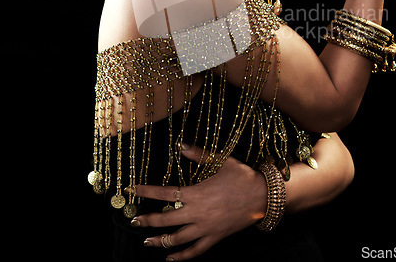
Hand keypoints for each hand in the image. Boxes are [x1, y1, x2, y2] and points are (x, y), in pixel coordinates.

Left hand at [131, 143, 266, 260]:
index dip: (147, 191)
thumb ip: (199, 154)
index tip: (132, 190)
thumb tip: (180, 145)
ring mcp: (205, 228)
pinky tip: (170, 258)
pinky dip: (181, 256)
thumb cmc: (242, 176)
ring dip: (159, 241)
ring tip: (146, 242)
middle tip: (133, 220)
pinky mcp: (215, 238)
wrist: (263, 196)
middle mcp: (197, 213)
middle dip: (147, 220)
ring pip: (177, 239)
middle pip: (165, 220)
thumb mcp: (222, 160)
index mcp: (196, 193)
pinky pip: (195, 251)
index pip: (165, 193)